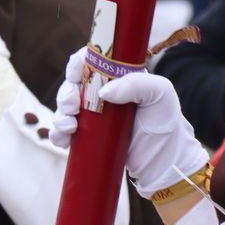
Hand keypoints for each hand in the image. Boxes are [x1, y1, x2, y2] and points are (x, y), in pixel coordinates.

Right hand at [50, 49, 208, 188]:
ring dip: (60, 114)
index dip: (78, 64)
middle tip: (72, 106)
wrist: (166, 162)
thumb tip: (103, 92)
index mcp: (118, 76)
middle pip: (72, 84)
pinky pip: (64, 132)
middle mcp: (103, 93)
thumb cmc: (167, 122)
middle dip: (66, 93)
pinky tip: (64, 139)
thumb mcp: (160, 94)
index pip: (90, 61)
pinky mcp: (88, 137)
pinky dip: (58, 134)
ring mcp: (94, 116)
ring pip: (64, 108)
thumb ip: (136, 84)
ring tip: (70, 126)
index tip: (77, 75)